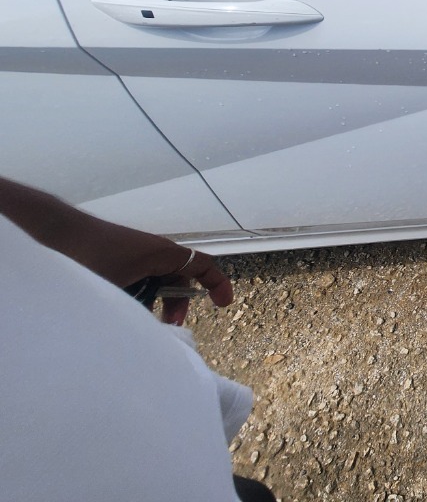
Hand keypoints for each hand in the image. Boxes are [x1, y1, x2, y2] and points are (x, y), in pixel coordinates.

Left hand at [0, 177, 232, 319]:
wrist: (58, 234)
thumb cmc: (93, 256)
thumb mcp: (121, 287)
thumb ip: (141, 310)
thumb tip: (152, 336)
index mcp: (165, 254)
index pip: (204, 266)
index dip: (218, 285)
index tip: (223, 306)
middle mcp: (156, 253)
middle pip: (180, 279)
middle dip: (179, 304)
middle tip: (170, 327)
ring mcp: (138, 256)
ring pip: (158, 282)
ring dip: (155, 303)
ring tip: (141, 322)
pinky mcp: (121, 260)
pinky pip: (141, 280)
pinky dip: (139, 296)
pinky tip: (121, 311)